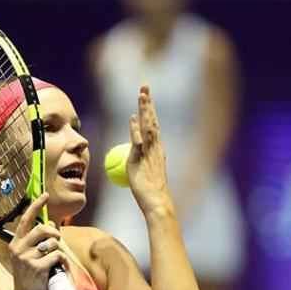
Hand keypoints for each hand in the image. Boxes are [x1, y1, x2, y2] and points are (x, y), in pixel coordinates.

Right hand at [9, 193, 68, 289]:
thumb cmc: (29, 277)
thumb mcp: (26, 257)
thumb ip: (35, 241)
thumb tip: (51, 225)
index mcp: (15, 243)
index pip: (25, 219)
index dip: (36, 206)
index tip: (45, 195)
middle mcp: (19, 248)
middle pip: (43, 229)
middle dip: (55, 233)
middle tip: (57, 241)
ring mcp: (27, 258)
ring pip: (53, 242)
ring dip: (59, 250)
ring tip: (55, 260)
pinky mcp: (37, 267)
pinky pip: (58, 255)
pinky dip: (62, 262)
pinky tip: (58, 268)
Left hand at [126, 86, 172, 214]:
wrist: (157, 203)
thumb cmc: (151, 194)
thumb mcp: (145, 176)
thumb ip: (140, 165)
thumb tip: (135, 163)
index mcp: (158, 151)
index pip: (154, 127)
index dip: (150, 112)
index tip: (146, 99)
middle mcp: (156, 148)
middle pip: (152, 120)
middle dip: (148, 103)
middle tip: (145, 86)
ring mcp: (150, 153)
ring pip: (148, 126)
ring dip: (144, 109)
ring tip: (141, 94)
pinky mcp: (142, 159)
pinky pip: (138, 141)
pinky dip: (135, 129)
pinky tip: (132, 118)